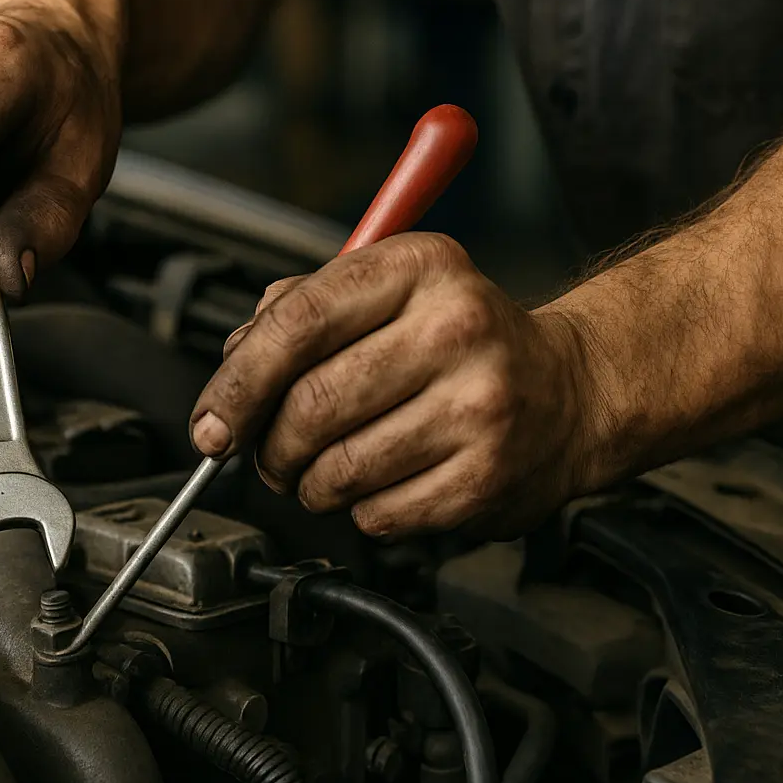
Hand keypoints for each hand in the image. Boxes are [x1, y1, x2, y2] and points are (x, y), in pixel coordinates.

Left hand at [190, 233, 602, 537]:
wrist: (571, 391)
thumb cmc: (461, 339)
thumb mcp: (389, 289)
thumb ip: (300, 310)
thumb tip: (230, 369)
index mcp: (420, 268)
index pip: (296, 324)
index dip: (236, 384)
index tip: (211, 424)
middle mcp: (455, 329)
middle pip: (310, 405)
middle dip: (268, 446)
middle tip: (269, 455)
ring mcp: (478, 406)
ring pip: (338, 469)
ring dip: (309, 484)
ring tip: (322, 471)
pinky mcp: (488, 477)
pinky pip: (378, 514)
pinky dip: (359, 510)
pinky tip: (379, 484)